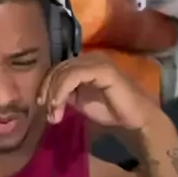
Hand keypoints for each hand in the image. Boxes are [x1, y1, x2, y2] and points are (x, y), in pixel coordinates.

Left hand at [37, 53, 159, 131]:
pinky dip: (62, 89)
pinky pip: (75, 76)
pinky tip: (58, 104)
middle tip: (46, 110)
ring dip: (54, 92)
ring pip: (65, 71)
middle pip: (59, 68)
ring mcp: (97, 61)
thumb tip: (46, 97)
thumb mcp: (81, 101)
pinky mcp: (102, 69)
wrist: (136, 119)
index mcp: (84, 62)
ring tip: (53, 112)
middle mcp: (89, 57)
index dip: (46, 84)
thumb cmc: (111, 110)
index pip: (59, 68)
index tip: (41, 104)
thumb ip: (66, 94)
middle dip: (48, 89)